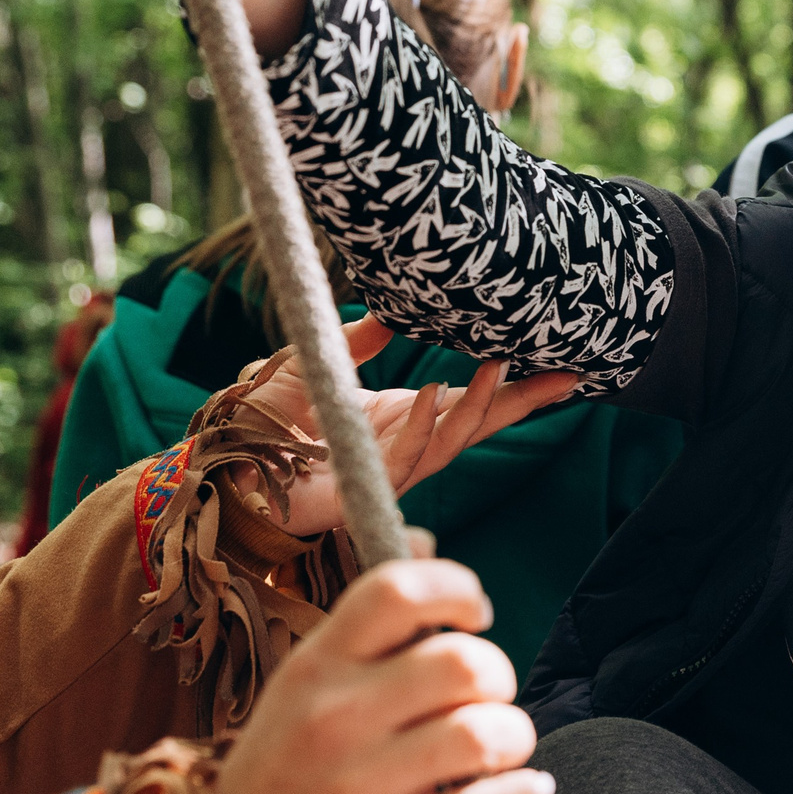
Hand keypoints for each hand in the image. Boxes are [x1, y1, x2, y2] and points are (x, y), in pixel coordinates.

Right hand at [216, 558, 550, 793]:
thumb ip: (370, 622)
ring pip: (482, 735)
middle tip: (486, 700)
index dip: (457, 589)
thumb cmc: (290, 761)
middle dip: (498, 678)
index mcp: (318, 663)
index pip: (397, 589)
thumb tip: (430, 538)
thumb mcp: (306, 680)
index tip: (476, 615)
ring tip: (503, 751)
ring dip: (515, 739)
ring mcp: (357, 787)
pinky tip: (523, 793)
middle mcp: (334, 717)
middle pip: (462, 663)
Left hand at [236, 317, 578, 535]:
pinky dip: (425, 424)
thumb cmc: (263, 420)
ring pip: (454, 438)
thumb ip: (356, 339)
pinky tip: (437, 392)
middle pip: (482, 422)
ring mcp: (392, 467)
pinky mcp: (368, 485)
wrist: (224, 465)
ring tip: (500, 366)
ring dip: (481, 404)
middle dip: (525, 401)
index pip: (473, 399)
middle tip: (568, 374)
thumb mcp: (316, 360)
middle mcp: (409, 442)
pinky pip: (407, 456)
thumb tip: (396, 309)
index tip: (557, 363)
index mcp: (405, 415)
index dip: (514, 385)